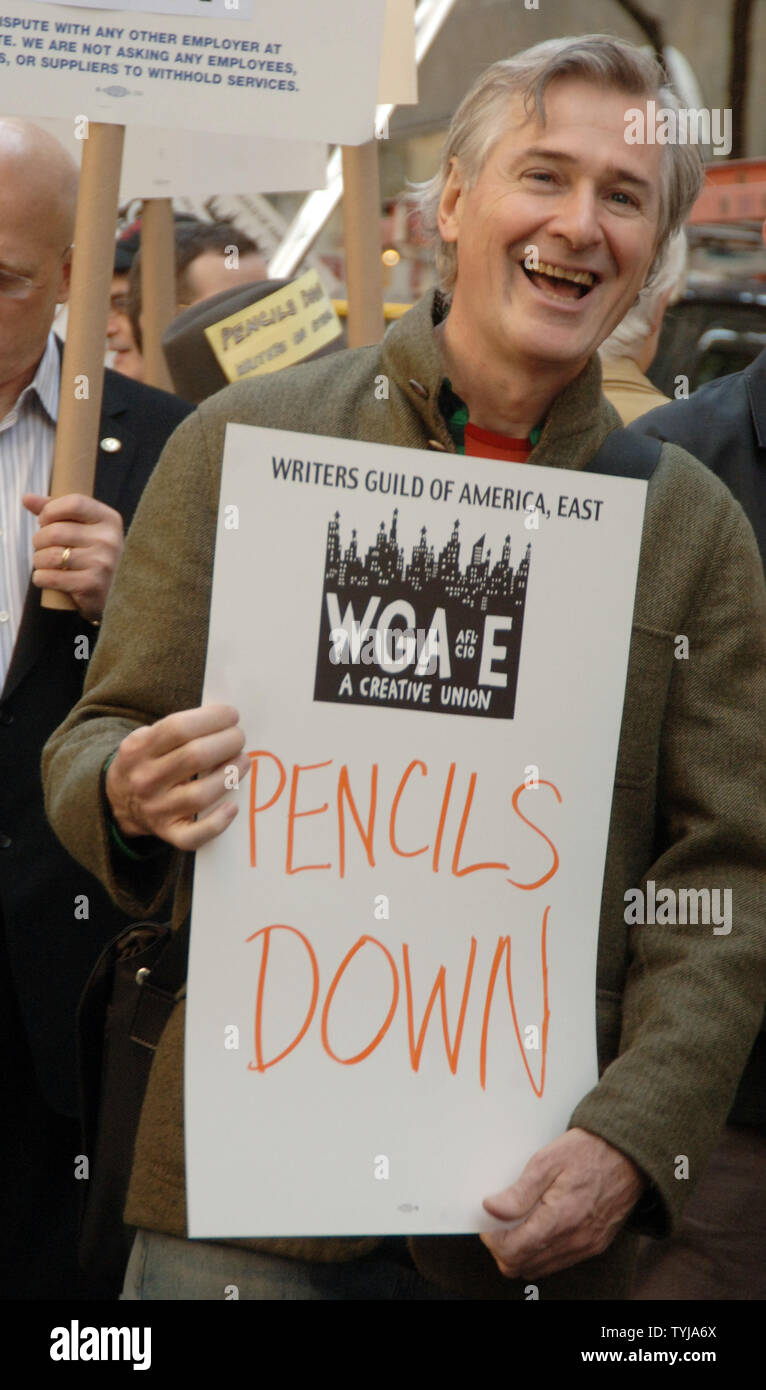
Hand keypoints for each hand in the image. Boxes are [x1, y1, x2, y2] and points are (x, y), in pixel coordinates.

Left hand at [25, 492, 123, 622]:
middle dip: (39, 540)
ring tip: (45, 563)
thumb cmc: (90, 554)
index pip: (74, 503)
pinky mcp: (92, 585)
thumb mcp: (81, 528)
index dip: (51, 511)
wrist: (111, 594)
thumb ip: (55, 510)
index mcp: (109, 520)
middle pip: (55, 531)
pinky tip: (46, 578)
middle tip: (42, 547)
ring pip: (49, 555)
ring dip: (38, 560)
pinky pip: (50, 577)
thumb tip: (26, 498)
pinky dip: (40, 578)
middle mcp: (109, 540)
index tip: (45, 522)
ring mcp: (102, 563)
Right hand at [105, 704, 250, 851]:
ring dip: (230, 775)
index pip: (179, 728)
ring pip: (200, 794)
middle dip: (228, 742)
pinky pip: (194, 835)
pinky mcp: (168, 832)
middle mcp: (145, 780)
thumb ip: (178, 729)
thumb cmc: (147, 762)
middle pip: (195, 757)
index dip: (212, 718)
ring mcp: (156, 809)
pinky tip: (232, 807)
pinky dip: (217, 822)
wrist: (117, 800)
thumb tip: (226, 720)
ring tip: (243, 761)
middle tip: (238, 738)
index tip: (231, 715)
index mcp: (138, 749)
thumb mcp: (147, 738)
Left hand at [480, 1128, 646, 1280]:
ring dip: (521, 1252)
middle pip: (521, 1265)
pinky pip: (556, 1262)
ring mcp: (585, 1246)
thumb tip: (492, 1209)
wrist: (629, 1155)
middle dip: (503, 1247)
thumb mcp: (548, 1160)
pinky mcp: (593, 1246)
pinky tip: (539, 1226)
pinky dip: (540, 1252)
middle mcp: (574, 1240)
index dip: (493, 1239)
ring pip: (537, 1268)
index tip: (489, 1221)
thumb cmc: (588, 1151)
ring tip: (519, 1222)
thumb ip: (519, 1191)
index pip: (512, 1251)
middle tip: (500, 1222)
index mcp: (560, 1218)